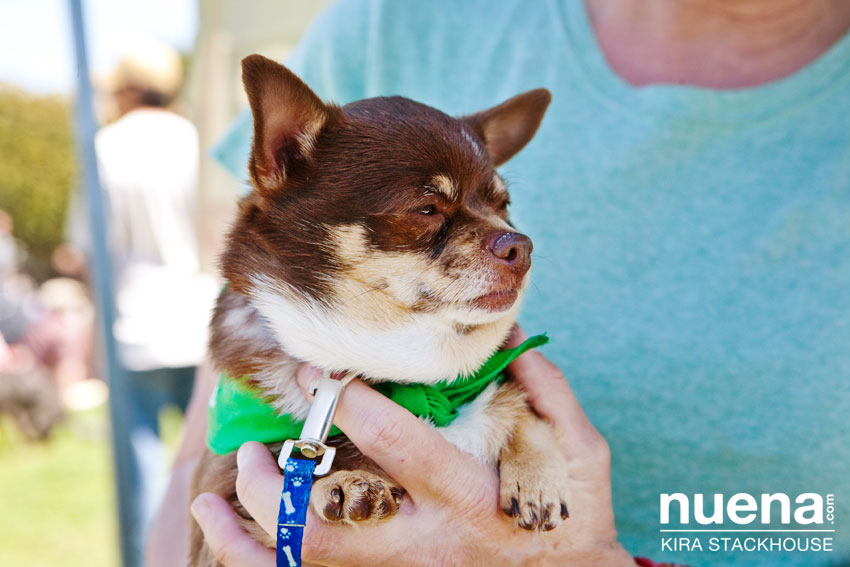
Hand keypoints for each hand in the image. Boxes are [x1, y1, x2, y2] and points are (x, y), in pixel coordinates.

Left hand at [191, 327, 634, 566]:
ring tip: (213, 495)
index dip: (350, 401)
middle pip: (326, 516)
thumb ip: (548, 391)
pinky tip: (228, 537)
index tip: (320, 368)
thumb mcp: (580, 451)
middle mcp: (423, 538)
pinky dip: (259, 563)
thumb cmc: (573, 515)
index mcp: (468, 494)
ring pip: (305, 561)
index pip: (397, 444)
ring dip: (248, 530)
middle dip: (278, 472)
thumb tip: (505, 337)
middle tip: (254, 438)